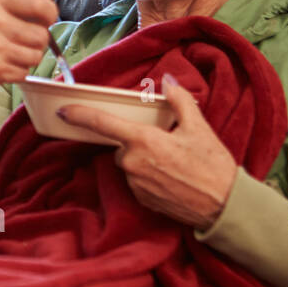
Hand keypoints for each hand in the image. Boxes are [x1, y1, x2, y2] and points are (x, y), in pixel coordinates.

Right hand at [0, 0, 58, 109]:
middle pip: (42, 35)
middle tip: (21, 39)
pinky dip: (16, 71)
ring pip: (36, 56)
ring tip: (9, 52)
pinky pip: (23, 73)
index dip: (49, 15)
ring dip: (27, 57)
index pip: (43, 6)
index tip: (43, 19)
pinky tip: (0, 63)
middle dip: (36, 40)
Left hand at [57, 74, 237, 229]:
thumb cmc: (212, 165)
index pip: (103, 124)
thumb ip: (179, 101)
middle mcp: (133, 164)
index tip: (63, 110)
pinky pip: (137, 181)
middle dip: (137, 142)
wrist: (223, 205)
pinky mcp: (141, 200)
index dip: (80, 115)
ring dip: (143, 160)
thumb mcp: (199, 127)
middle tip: (167, 145)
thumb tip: (168, 81)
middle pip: (121, 146)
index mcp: (144, 141)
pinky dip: (148, 177)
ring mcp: (135, 185)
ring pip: (129, 164)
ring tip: (173, 164)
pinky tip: (171, 178)